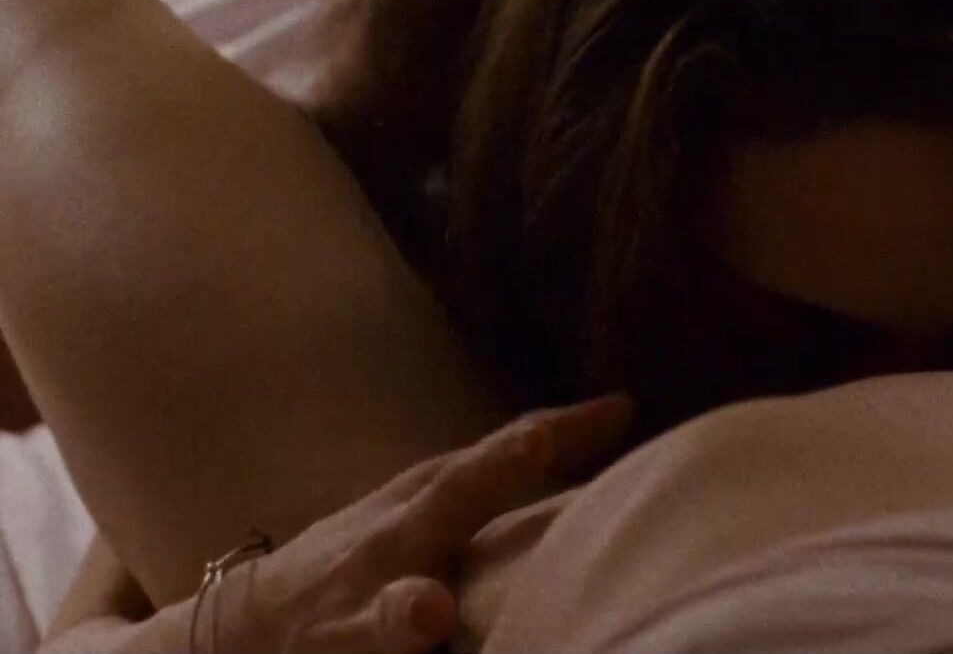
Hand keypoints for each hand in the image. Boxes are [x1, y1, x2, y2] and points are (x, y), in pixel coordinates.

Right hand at [200, 394, 630, 652]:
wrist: (245, 631)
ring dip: (407, 611)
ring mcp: (359, 612)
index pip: (496, 455)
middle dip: (488, 477)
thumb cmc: (373, 554)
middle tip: (535, 447)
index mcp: (422, 500)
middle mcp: (392, 546)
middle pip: (444, 504)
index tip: (620, 410)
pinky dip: (396, 650)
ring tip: (427, 610)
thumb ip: (508, 468)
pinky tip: (417, 646)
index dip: (555, 433)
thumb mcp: (428, 501)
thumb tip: (621, 413)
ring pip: (386, 613)